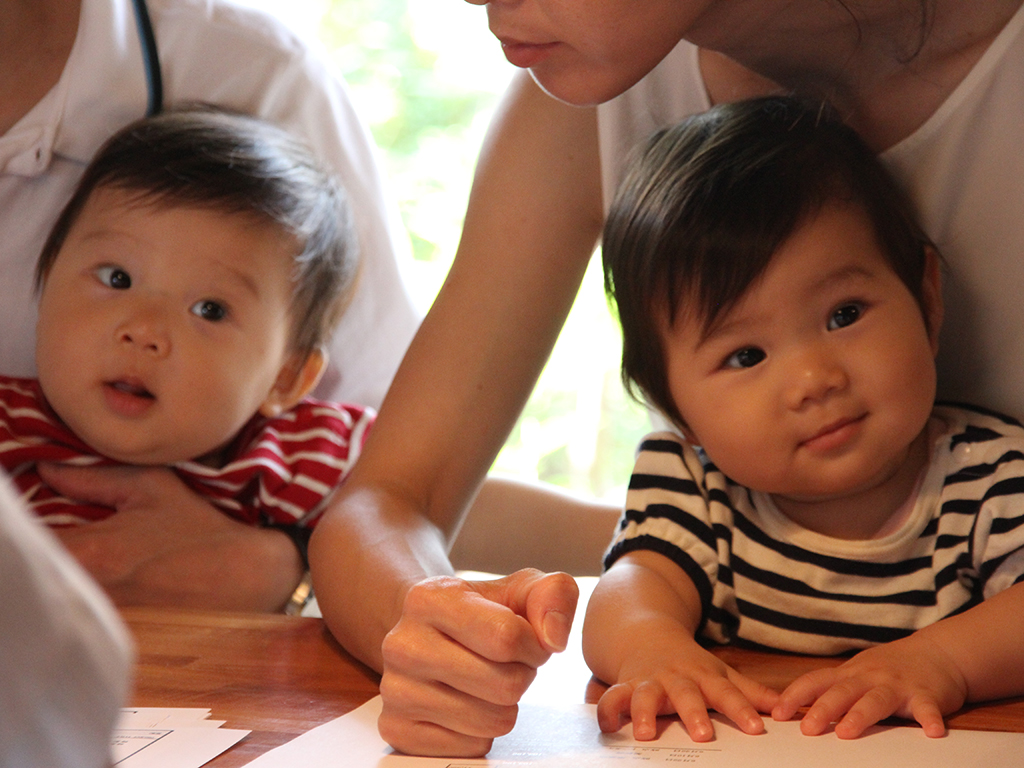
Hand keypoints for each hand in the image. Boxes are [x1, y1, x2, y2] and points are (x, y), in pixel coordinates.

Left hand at [40, 463, 303, 610]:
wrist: (246, 576)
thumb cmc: (200, 530)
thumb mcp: (151, 487)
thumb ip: (91, 477)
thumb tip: (47, 469)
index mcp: (90, 552)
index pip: (26, 541)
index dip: (25, 529)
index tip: (32, 516)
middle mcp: (89, 592)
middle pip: (37, 575)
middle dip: (40, 555)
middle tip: (61, 536)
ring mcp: (102, 621)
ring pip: (56, 601)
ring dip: (58, 580)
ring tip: (76, 561)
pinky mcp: (118, 640)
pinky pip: (82, 620)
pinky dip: (78, 603)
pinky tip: (95, 588)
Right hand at [377, 568, 578, 756]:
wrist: (427, 633)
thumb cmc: (481, 612)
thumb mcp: (520, 589)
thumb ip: (553, 594)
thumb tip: (554, 639)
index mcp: (429, 599)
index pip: (507, 637)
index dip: (533, 646)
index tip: (526, 641)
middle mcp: (402, 644)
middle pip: (505, 685)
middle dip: (521, 675)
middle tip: (505, 663)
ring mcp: (395, 690)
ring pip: (493, 721)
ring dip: (505, 705)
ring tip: (486, 681)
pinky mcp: (398, 729)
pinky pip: (473, 747)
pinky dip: (482, 730)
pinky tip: (466, 702)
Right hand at [596, 624, 777, 741]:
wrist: (645, 634)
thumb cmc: (689, 663)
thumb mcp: (720, 672)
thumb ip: (750, 692)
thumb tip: (786, 708)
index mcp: (704, 676)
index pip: (726, 693)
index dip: (741, 710)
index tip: (756, 729)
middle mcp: (676, 678)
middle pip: (686, 694)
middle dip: (693, 713)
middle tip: (704, 735)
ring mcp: (649, 681)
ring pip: (646, 695)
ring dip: (644, 712)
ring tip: (646, 733)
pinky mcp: (625, 685)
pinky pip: (613, 697)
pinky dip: (608, 711)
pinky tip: (609, 728)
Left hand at [772, 634, 967, 737]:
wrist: (938, 652)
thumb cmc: (890, 668)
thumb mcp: (857, 674)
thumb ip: (833, 691)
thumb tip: (798, 713)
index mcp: (849, 674)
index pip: (815, 681)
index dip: (794, 695)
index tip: (776, 713)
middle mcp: (869, 676)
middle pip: (841, 692)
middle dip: (822, 709)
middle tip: (806, 729)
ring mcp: (897, 684)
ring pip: (876, 700)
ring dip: (860, 715)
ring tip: (846, 733)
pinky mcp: (927, 694)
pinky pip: (927, 707)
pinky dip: (929, 719)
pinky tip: (932, 732)